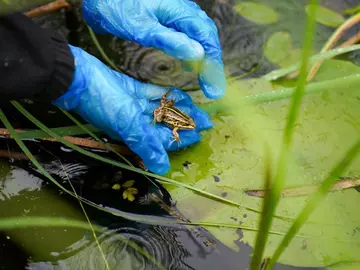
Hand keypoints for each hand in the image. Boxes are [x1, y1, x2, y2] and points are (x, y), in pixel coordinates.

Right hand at [53, 46, 212, 174]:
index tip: (201, 134)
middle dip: (186, 123)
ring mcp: (134, 106)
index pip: (164, 140)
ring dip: (179, 109)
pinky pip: (154, 94)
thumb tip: (162, 170)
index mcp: (135, 134)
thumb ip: (146, 145)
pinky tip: (181, 95)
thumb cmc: (102, 101)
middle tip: (206, 121)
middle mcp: (136, 122)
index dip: (182, 138)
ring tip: (198, 108)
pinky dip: (167, 95)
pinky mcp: (132, 89)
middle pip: (166, 125)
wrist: (78, 76)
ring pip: (162, 110)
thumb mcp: (126, 125)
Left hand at [82, 0, 225, 98]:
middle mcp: (183, 9)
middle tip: (212, 89)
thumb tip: (199, 54)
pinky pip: (189, 34)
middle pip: (207, 37)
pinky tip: (190, 64)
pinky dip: (194, 52)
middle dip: (212, 64)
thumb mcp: (143, 28)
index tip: (213, 87)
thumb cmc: (118, 9)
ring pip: (200, 36)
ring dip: (205, 59)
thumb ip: (170, 40)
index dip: (213, 63)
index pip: (207, 37)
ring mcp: (177, 13)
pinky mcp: (169, 18)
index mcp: (180, 10)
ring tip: (205, 81)